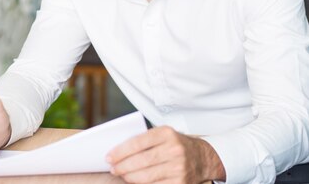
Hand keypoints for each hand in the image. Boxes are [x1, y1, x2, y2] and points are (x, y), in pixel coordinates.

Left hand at [107, 126, 225, 182]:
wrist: (203, 157)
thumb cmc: (175, 144)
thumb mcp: (163, 135)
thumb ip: (143, 140)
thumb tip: (118, 152)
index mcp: (167, 133)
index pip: (137, 142)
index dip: (120, 151)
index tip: (108, 157)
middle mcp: (174, 150)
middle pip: (140, 161)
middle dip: (122, 166)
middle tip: (112, 168)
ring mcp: (179, 168)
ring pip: (146, 176)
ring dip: (129, 177)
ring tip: (121, 174)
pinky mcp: (181, 183)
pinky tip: (134, 181)